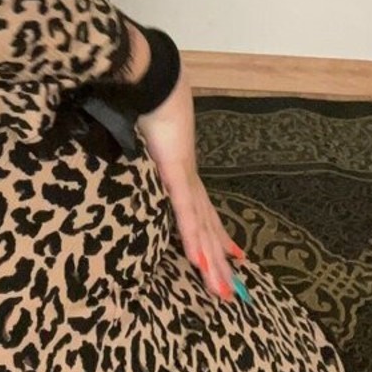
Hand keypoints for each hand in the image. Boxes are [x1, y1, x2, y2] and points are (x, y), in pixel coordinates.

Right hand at [135, 68, 240, 301]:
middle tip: (235, 292)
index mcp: (182, 170)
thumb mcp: (142, 133)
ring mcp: (185, 177)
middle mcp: (189, 178)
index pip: (204, 211)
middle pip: (209, 228)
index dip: (218, 236)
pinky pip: (185, 212)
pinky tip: (201, 261)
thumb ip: (141, 148)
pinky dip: (194, 238)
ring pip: (202, 229)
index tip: (234, 256)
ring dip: (213, 262)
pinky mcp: (175, 173)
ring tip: (224, 291)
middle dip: (220, 262)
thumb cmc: (146, 100)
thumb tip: (135, 149)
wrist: (153, 78)